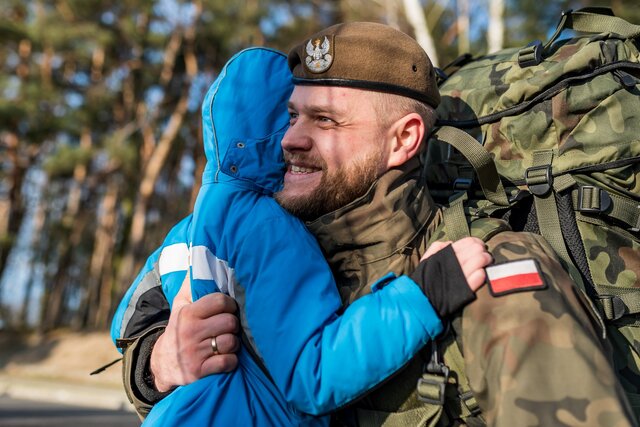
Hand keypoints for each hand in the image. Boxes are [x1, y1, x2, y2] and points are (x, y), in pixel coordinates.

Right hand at [150, 276, 240, 391]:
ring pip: (231, 342)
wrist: (162, 364)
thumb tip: (197, 257)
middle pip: (230, 322)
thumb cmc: (179, 329)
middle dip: (233, 325)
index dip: (229, 304)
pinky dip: (231, 361)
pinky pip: (227, 362)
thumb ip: (191, 285)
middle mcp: (190, 332)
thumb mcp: (180, 306)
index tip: (228, 309)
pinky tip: (225, 357)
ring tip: (227, 342)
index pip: (220, 301)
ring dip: (233, 344)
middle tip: (228, 327)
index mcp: (188, 313)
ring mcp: (194, 353)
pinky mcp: (199, 371)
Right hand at [422, 237, 490, 291]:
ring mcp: (460, 275)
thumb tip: (451, 243)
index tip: (479, 247)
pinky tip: (481, 274)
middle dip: (483, 251)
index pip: (469, 241)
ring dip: (486, 261)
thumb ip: (437, 247)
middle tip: (483, 256)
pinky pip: (480, 276)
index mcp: (446, 253)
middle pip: (477, 249)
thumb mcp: (427, 258)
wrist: (421, 299)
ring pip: (481, 260)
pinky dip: (483, 274)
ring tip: (485, 265)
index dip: (477, 243)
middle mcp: (454, 262)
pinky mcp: (465, 289)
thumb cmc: (425, 278)